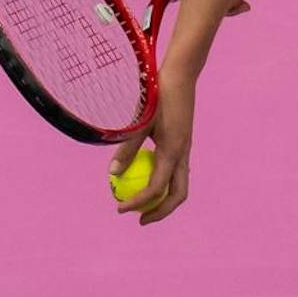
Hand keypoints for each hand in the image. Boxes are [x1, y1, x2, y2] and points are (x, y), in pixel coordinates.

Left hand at [111, 75, 197, 224]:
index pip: (156, 188)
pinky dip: (165, 182)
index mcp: (173, 151)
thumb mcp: (138, 122)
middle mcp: (183, 154)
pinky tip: (147, 178)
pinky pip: (177, 172)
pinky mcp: (184, 143)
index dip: (138, 203)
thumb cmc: (156, 96)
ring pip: (180, 185)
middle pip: (177, 195)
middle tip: (139, 220)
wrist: (180, 76)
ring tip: (143, 206)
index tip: (120, 209)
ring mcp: (186, 149)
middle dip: (160, 212)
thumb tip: (111, 173)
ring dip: (164, 199)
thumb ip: (127, 148)